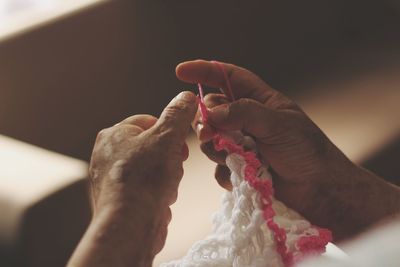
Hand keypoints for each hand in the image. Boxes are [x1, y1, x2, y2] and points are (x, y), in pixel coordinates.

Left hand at [73, 91, 196, 266]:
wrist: (130, 225)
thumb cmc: (145, 177)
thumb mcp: (167, 137)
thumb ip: (178, 114)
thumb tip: (187, 96)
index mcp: (113, 134)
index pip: (148, 121)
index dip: (169, 132)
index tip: (179, 146)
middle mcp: (106, 154)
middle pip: (151, 145)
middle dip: (169, 156)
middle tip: (175, 167)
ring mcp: (111, 178)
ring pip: (151, 168)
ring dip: (166, 176)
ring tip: (167, 186)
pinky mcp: (118, 199)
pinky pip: (146, 188)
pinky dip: (157, 192)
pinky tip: (160, 200)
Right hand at [176, 60, 375, 240]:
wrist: (319, 191)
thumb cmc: (307, 151)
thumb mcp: (278, 124)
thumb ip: (244, 113)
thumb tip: (211, 113)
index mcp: (260, 101)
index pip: (228, 78)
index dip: (205, 71)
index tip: (180, 71)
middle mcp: (247, 121)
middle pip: (212, 110)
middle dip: (206, 120)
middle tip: (209, 134)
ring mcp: (242, 145)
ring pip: (211, 140)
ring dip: (216, 148)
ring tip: (235, 158)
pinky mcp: (239, 168)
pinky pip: (218, 166)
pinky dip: (224, 172)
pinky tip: (240, 178)